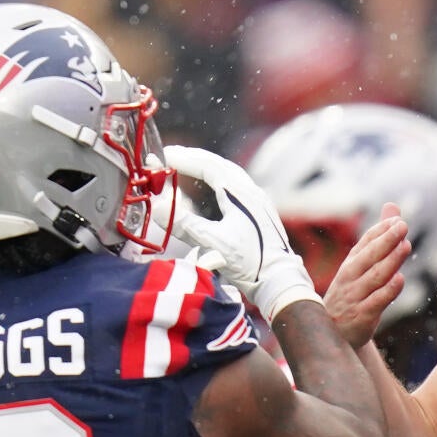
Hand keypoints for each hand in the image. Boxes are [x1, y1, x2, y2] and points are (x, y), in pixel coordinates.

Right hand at [163, 146, 319, 321]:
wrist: (280, 281)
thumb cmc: (250, 262)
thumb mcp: (213, 243)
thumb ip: (184, 224)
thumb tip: (156, 207)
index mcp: (241, 194)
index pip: (209, 166)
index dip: (186, 159)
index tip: (166, 156)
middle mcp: (252, 192)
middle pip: (221, 166)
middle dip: (196, 159)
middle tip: (174, 155)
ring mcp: (259, 201)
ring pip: (231, 175)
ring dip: (209, 168)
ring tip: (191, 166)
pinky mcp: (261, 213)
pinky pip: (238, 186)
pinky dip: (221, 181)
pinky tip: (215, 189)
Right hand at [324, 209, 410, 348]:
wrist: (332, 333)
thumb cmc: (351, 293)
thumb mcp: (361, 265)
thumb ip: (379, 237)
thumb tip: (393, 208)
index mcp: (351, 263)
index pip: (365, 242)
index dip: (380, 231)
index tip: (396, 220)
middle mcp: (351, 277)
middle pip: (369, 256)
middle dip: (386, 240)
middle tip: (402, 226)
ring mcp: (355, 296)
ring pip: (375, 276)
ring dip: (390, 261)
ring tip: (405, 246)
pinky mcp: (362, 316)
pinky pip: (376, 302)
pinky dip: (387, 291)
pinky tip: (399, 279)